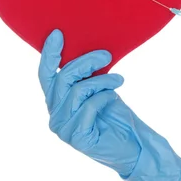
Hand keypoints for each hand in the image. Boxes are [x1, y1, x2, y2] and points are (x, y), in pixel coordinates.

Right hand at [38, 29, 180, 180]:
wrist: (135, 146)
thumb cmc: (115, 116)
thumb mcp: (97, 89)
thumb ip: (84, 75)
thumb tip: (85, 49)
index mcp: (56, 101)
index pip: (45, 75)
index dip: (49, 53)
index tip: (58, 33)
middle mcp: (54, 115)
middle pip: (63, 77)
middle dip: (86, 62)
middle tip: (107, 55)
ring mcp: (63, 128)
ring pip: (78, 90)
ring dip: (102, 81)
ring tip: (119, 79)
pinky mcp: (77, 137)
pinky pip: (89, 105)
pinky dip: (104, 97)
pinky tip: (114, 98)